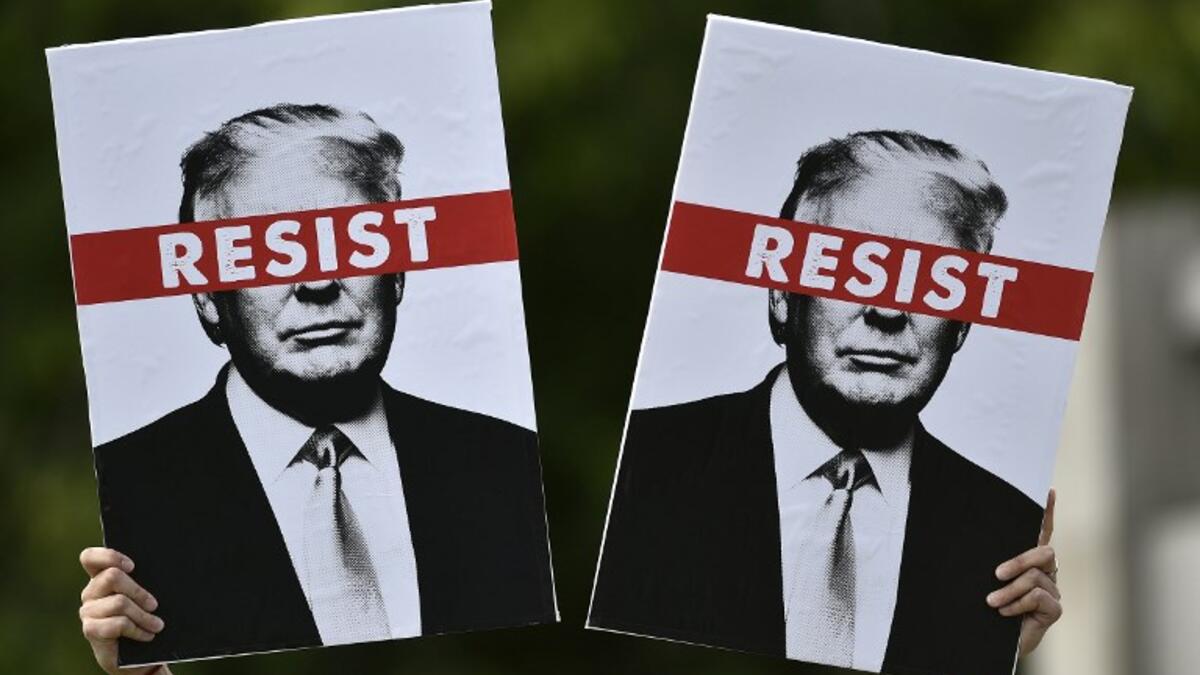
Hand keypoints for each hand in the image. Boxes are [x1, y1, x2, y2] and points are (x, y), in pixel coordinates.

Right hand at [79, 547, 170, 674]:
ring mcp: (88, 611)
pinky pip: (118, 623)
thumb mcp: (144, 597)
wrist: (135, 655)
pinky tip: (147, 635)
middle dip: (139, 591)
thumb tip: (165, 566)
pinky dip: (137, 629)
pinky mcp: (91, 629)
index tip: (133, 566)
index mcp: (101, 577)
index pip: (90, 557)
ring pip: (119, 602)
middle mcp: (91, 592)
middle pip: (112, 576)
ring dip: (144, 615)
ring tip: (157, 625)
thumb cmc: (143, 618)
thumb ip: (144, 580)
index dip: (109, 556)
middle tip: (155, 604)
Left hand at [986, 488, 1061, 656]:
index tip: (1048, 490)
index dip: (1047, 512)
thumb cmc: (986, 608)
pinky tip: (1006, 614)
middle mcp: (1045, 572)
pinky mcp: (1055, 609)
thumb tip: (972, 537)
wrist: (990, 642)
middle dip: (1018, 561)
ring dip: (1010, 590)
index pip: (1041, 533)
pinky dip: (1018, 604)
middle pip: (1044, 551)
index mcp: (1028, 562)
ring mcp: (1052, 590)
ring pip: (1035, 576)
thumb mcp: (985, 580)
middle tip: (996, 575)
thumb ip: (990, 562)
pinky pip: (1039, 596)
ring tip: (992, 603)